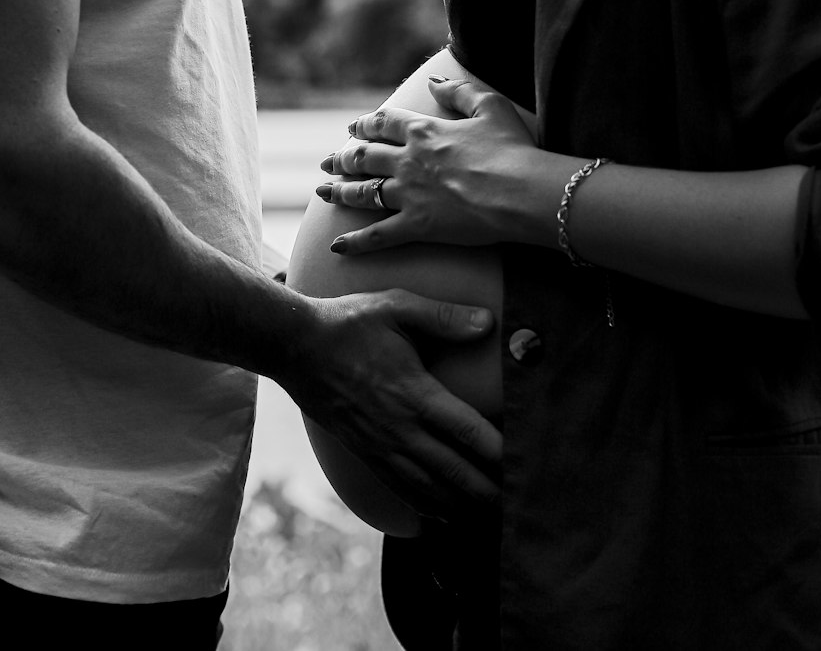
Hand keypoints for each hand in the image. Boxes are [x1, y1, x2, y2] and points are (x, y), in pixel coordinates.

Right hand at [279, 286, 502, 520]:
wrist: (295, 347)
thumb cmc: (349, 322)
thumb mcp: (396, 306)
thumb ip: (443, 317)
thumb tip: (488, 322)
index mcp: (414, 392)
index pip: (467, 432)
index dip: (499, 452)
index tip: (525, 463)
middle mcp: (399, 428)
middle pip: (454, 472)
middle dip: (489, 491)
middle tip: (519, 502)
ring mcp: (380, 446)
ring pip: (429, 490)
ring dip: (462, 506)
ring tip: (492, 515)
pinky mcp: (364, 453)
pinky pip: (401, 489)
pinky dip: (428, 507)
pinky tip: (445, 515)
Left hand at [316, 78, 545, 253]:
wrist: (520, 192)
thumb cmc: (512, 149)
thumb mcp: (490, 106)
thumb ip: (458, 91)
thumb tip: (433, 81)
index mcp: (424, 131)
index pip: (383, 123)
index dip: (365, 125)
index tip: (352, 129)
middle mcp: (408, 161)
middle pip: (364, 156)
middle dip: (343, 158)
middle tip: (328, 162)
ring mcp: (408, 194)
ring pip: (363, 192)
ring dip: (340, 191)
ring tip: (323, 191)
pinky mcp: (416, 226)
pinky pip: (378, 235)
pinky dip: (356, 242)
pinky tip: (338, 246)